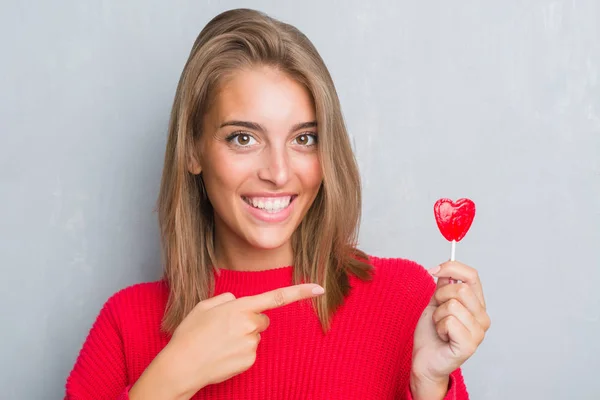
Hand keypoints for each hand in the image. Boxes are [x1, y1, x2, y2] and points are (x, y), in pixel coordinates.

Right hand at [130, 283, 324, 399]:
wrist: (181, 366)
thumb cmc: (189, 334)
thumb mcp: (203, 306)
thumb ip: (225, 299)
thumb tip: (237, 301)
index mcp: (240, 306)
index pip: (276, 297)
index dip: (300, 292)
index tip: (319, 288)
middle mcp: (250, 324)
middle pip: (262, 319)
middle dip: (250, 321)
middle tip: (225, 329)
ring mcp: (251, 344)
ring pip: (255, 336)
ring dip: (242, 338)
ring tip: (219, 344)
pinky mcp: (250, 361)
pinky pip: (251, 352)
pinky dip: (239, 353)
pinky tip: (223, 355)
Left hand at [410, 261, 490, 398]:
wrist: (425, 360)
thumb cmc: (431, 334)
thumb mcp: (436, 303)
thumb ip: (443, 286)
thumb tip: (446, 267)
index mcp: (477, 305)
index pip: (472, 276)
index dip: (451, 268)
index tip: (432, 270)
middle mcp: (483, 317)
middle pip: (461, 289)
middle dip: (440, 296)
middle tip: (436, 311)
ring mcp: (479, 332)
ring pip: (452, 305)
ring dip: (437, 315)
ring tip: (440, 327)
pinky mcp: (470, 344)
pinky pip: (449, 321)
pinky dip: (439, 327)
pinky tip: (442, 337)